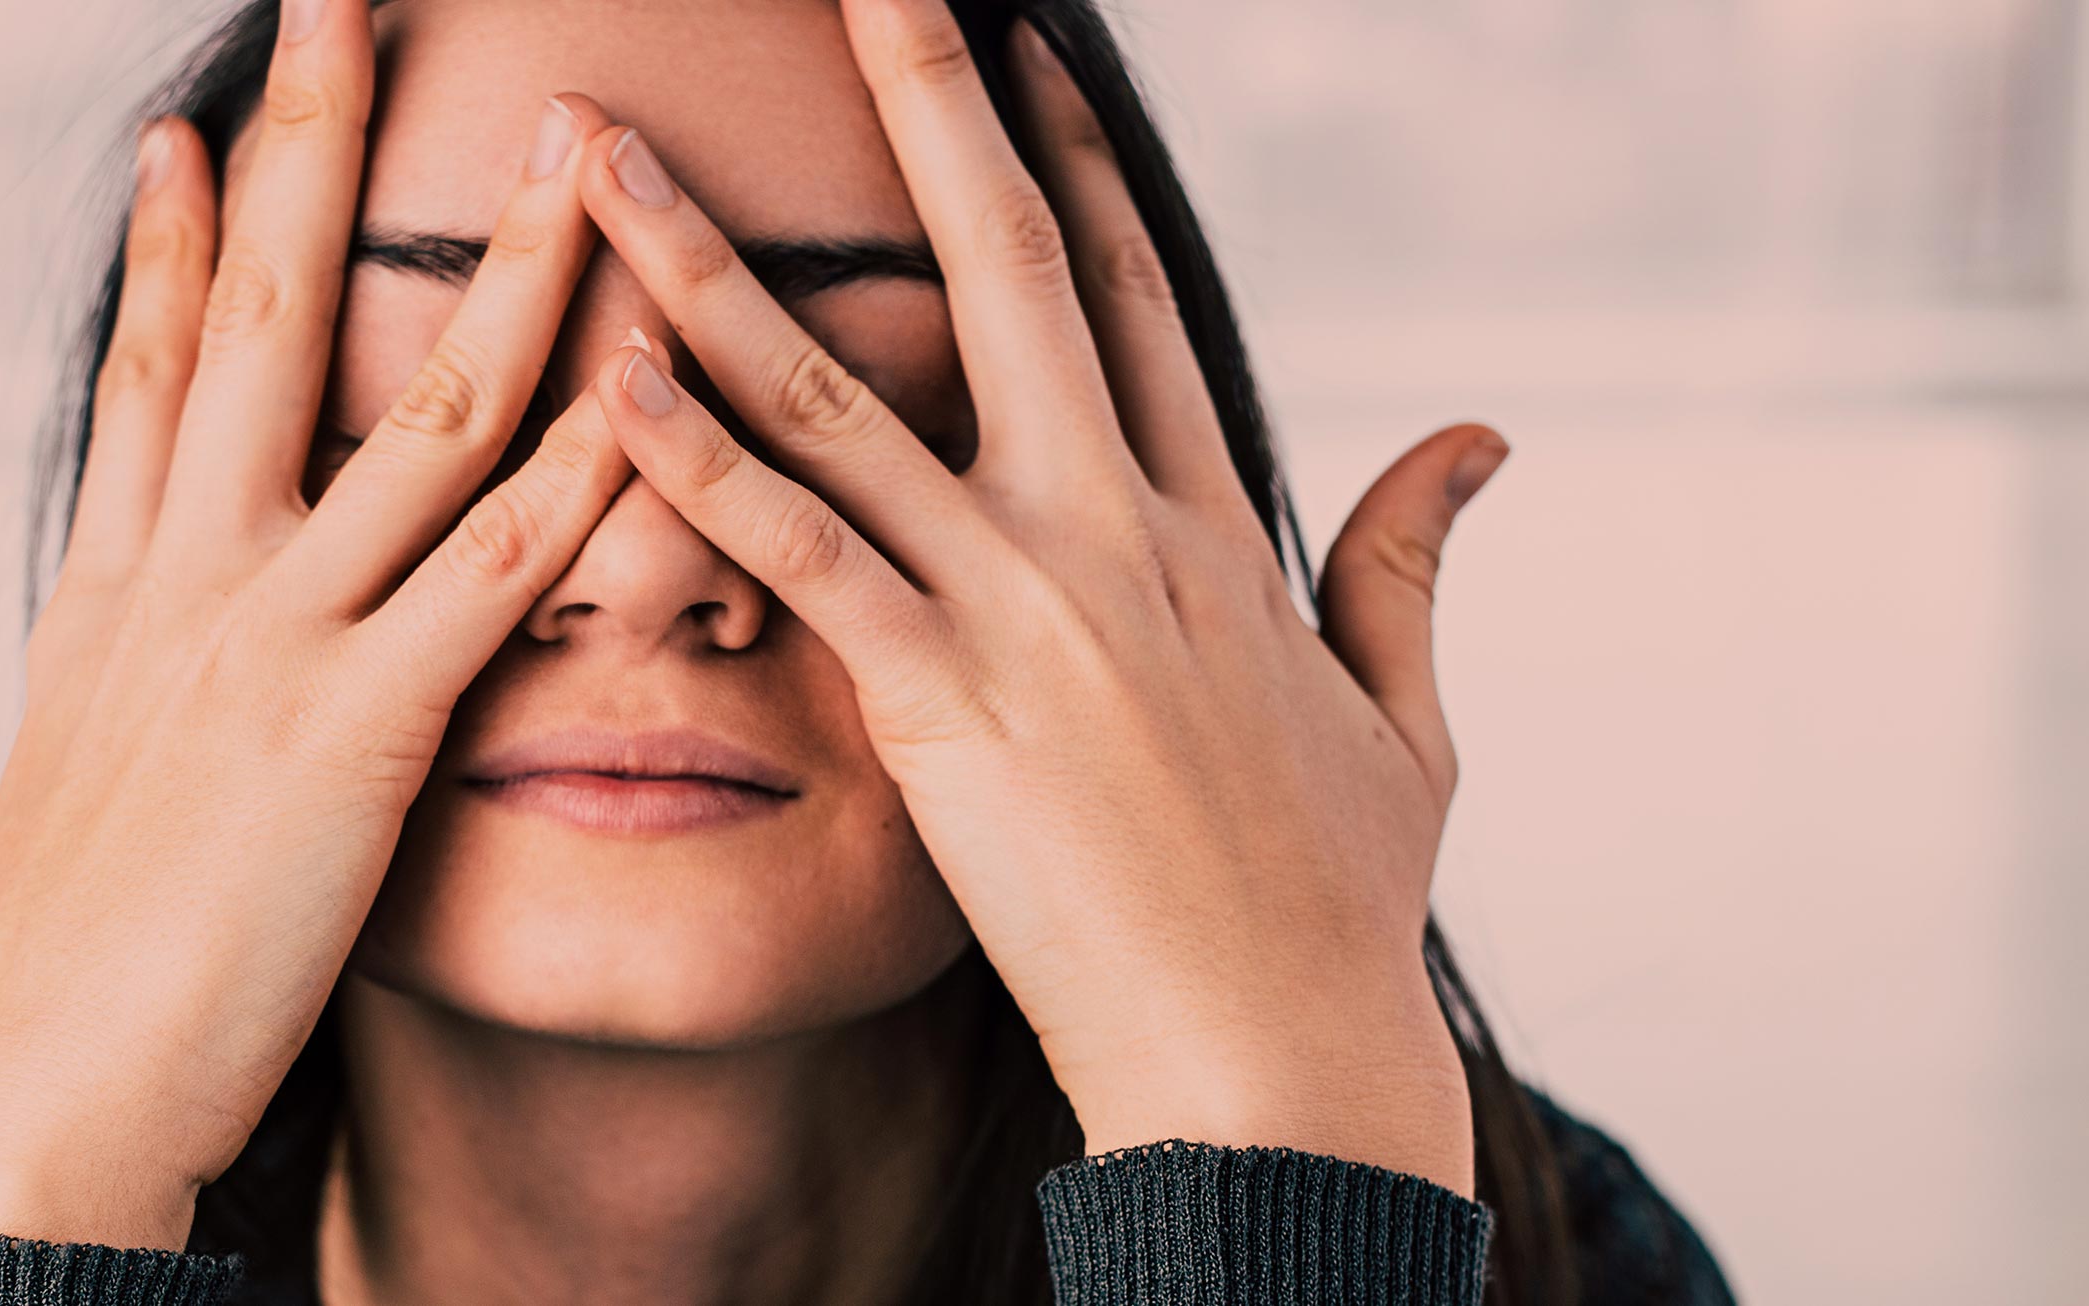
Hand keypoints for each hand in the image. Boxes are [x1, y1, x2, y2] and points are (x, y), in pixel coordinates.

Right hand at [0, 9, 638, 1246]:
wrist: (29, 1100)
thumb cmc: (65, 984)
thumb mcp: (87, 797)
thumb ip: (138, 698)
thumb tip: (152, 658)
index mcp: (114, 597)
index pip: (154, 371)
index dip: (181, 237)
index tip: (206, 120)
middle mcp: (185, 583)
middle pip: (261, 320)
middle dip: (309, 150)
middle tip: (347, 5)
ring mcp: (270, 644)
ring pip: (412, 410)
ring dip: (510, 269)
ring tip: (573, 140)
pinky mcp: (355, 736)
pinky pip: (492, 573)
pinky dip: (581, 473)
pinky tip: (648, 387)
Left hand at [567, 0, 1505, 1189]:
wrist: (1283, 1058)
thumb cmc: (1333, 911)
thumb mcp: (1402, 717)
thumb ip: (1410, 561)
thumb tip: (1480, 434)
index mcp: (1213, 527)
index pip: (1128, 298)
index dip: (1067, 162)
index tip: (1019, 47)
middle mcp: (1115, 528)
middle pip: (1003, 271)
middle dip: (926, 107)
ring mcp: (1027, 604)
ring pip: (844, 393)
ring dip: (709, 266)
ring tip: (608, 157)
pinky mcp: (945, 702)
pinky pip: (800, 559)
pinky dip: (699, 468)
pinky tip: (609, 383)